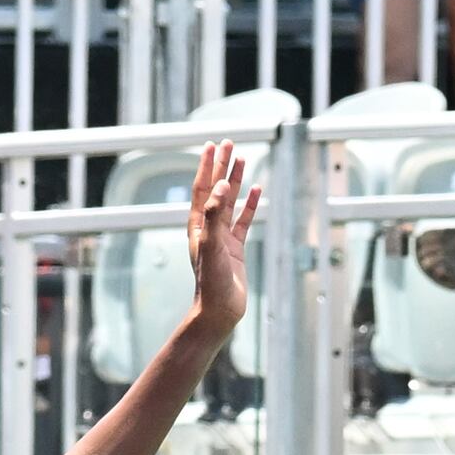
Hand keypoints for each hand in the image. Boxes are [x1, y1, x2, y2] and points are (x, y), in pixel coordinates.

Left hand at [179, 141, 262, 343]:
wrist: (219, 310)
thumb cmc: (211, 281)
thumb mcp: (211, 245)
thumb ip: (215, 215)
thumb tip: (220, 185)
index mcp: (198, 225)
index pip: (203, 188)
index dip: (207, 166)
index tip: (212, 145)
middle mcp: (208, 228)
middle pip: (215, 189)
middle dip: (221, 166)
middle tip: (228, 143)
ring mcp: (222, 237)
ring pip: (230, 202)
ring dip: (234, 181)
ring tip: (241, 159)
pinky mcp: (236, 248)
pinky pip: (244, 220)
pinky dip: (249, 204)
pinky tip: (256, 190)